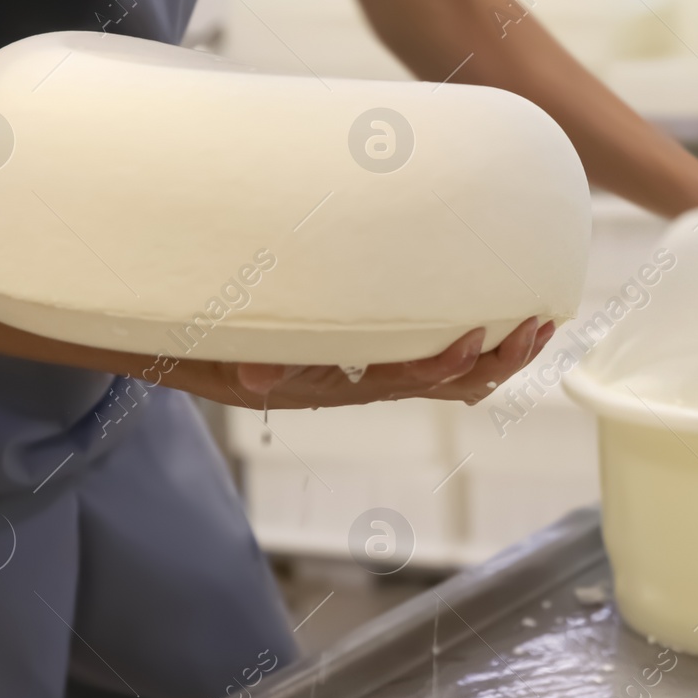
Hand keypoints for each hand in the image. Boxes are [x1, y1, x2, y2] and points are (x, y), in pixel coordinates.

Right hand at [188, 317, 556, 409]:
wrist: (159, 336)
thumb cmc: (180, 335)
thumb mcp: (203, 349)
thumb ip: (237, 359)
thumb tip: (261, 376)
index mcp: (319, 383)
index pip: (398, 382)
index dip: (444, 367)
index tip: (478, 337)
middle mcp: (347, 383)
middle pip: (441, 386)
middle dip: (496, 361)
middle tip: (538, 323)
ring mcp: (357, 369)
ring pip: (444, 376)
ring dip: (494, 355)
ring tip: (538, 322)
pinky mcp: (357, 349)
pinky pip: (422, 354)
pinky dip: (463, 340)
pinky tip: (490, 311)